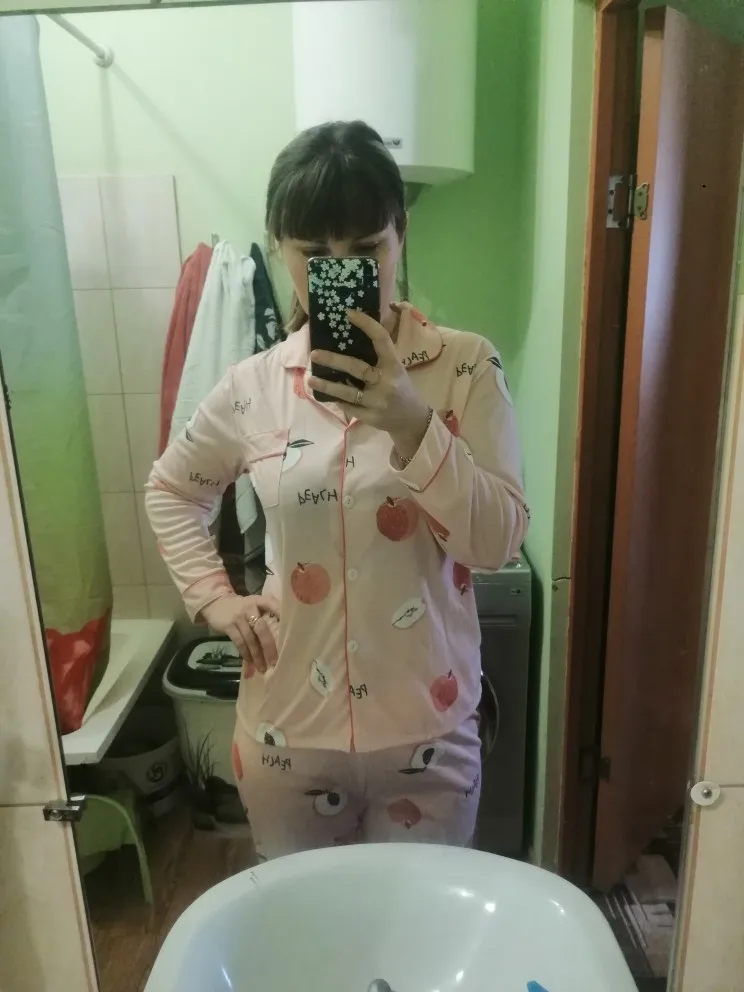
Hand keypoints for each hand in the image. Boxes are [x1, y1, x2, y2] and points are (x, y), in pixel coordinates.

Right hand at [201, 594, 280, 673]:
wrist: (216, 603)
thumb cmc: (242, 608)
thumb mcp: (255, 606)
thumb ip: (266, 616)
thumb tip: (283, 638)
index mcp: (261, 601)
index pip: (275, 606)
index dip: (284, 618)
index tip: (292, 633)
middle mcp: (250, 607)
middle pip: (262, 628)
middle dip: (269, 647)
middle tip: (275, 662)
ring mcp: (239, 616)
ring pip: (250, 638)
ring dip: (257, 655)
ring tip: (263, 668)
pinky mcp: (228, 625)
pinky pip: (239, 642)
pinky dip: (246, 653)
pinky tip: (250, 662)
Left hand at [309, 309, 431, 458]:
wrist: (412, 419)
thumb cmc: (401, 387)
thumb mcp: (396, 368)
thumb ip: (379, 355)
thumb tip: (353, 334)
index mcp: (394, 365)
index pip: (381, 340)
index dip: (366, 324)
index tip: (349, 313)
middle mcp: (386, 382)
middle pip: (357, 368)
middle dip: (334, 360)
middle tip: (314, 354)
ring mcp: (377, 401)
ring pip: (348, 392)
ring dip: (327, 385)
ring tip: (311, 379)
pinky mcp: (370, 417)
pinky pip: (348, 407)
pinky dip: (336, 400)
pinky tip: (324, 394)